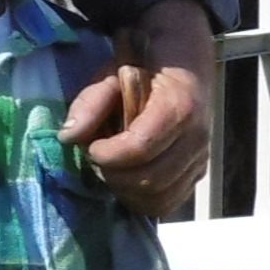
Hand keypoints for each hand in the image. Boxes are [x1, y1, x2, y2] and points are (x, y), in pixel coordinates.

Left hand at [67, 0, 215, 215]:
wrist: (185, 66)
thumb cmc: (145, 69)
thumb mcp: (113, 74)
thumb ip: (91, 102)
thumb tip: (69, 136)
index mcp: (179, 105)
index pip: (141, 147)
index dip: (109, 155)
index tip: (92, 147)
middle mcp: (197, 137)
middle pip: (151, 179)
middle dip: (114, 175)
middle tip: (98, 158)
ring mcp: (201, 159)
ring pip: (159, 198)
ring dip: (126, 190)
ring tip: (111, 169)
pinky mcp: (198, 174)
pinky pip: (169, 203)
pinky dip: (142, 200)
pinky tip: (126, 183)